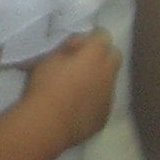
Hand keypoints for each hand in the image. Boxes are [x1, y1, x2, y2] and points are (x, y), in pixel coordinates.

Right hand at [22, 31, 119, 149]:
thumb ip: (67, 47)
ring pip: (110, 80)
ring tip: (76, 89)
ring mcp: (109, 96)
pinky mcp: (105, 115)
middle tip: (82, 64)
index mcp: (95, 54)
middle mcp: (108, 73)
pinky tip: (76, 107)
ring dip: (98, 79)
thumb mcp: (48, 58)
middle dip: (102, 56)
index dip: (90, 38)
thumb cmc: (44, 86)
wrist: (47, 124)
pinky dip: (94, 100)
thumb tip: (79, 44)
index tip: (77, 46)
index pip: (103, 35)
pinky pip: (103, 101)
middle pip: (115, 55)